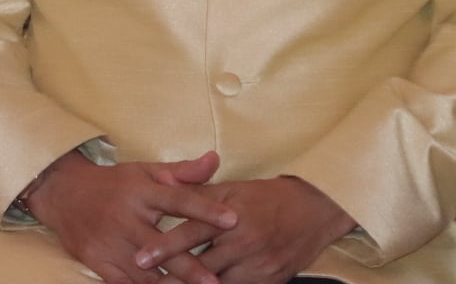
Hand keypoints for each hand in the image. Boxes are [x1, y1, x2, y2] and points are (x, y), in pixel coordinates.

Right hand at [23, 150, 236, 283]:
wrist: (63, 194)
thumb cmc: (114, 183)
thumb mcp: (145, 170)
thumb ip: (182, 171)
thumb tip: (214, 160)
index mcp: (142, 192)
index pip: (179, 199)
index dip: (206, 209)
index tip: (232, 219)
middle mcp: (127, 219)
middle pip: (163, 245)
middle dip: (190, 266)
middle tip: (215, 280)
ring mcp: (111, 244)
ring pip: (145, 272)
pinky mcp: (98, 262)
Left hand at [135, 176, 354, 283]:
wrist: (317, 209)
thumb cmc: (269, 196)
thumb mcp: (233, 187)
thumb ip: (197, 190)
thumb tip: (163, 181)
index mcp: (231, 214)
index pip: (191, 232)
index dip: (164, 247)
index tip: (139, 258)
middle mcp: (243, 240)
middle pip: (201, 265)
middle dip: (174, 276)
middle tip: (151, 281)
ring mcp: (257, 264)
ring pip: (218, 283)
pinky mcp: (270, 280)